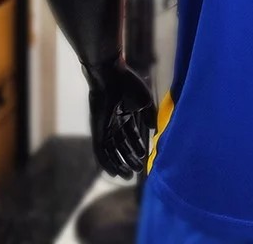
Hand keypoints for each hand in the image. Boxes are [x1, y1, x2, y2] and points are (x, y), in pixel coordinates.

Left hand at [82, 57, 156, 178]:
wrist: (110, 76)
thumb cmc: (128, 84)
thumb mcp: (144, 101)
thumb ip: (150, 115)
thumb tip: (155, 130)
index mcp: (126, 114)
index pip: (132, 135)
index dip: (138, 146)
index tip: (146, 156)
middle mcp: (115, 123)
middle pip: (123, 145)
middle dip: (130, 158)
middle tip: (138, 170)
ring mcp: (105, 128)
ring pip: (112, 152)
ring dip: (120, 164)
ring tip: (129, 175)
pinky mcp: (97, 131)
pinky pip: (101, 152)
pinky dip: (107, 163)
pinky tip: (114, 173)